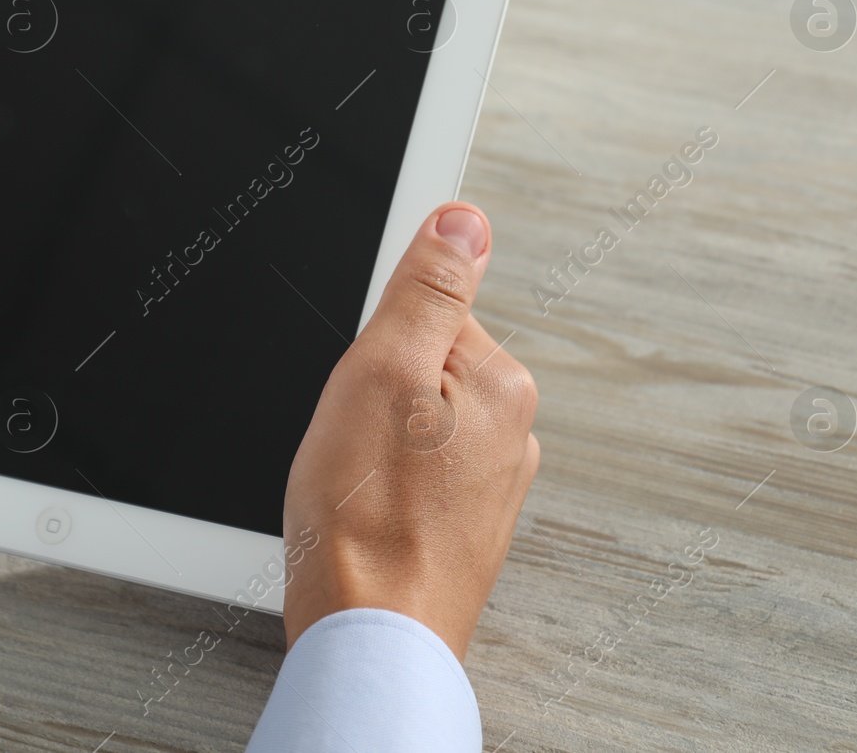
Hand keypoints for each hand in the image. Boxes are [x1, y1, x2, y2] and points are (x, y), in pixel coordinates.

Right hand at [282, 203, 539, 659]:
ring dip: (370, 440)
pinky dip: (377, 480)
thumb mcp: (382, 370)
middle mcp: (510, 432)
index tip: (354, 384)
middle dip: (369, 391)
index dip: (370, 343)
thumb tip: (465, 219)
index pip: (427, 313)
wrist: (369, 636)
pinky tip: (358, 509)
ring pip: (408, 423)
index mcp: (500, 383)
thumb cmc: (366, 518)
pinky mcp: (459, 524)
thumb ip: (428, 289)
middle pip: (417, 366)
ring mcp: (487, 484)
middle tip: (345, 437)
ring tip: (349, 480)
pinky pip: (408, 473)